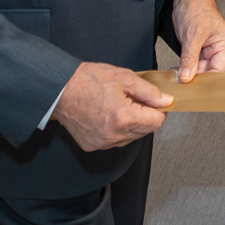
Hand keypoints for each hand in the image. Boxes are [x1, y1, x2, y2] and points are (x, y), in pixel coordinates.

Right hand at [52, 61, 171, 151]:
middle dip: (144, 116)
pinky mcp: (92, 146)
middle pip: (144, 131)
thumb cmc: (87, 80)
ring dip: (130, 124)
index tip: (154, 102)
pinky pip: (114, 141)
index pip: (156, 122)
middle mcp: (114, 135)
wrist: (60, 89)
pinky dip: (115, 130)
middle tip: (132, 100)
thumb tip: (165, 101)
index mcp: (124, 118)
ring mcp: (102, 143)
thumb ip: (149, 92)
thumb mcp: (124, 78)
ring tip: (116, 106)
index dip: (159, 110)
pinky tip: (106, 115)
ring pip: (130, 137)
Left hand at [170, 0, 224, 82]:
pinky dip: (184, 67)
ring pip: (198, 68)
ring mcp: (206, 48)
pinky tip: (176, 71)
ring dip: (187, 73)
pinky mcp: (195, 47)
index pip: (219, 69)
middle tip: (183, 83)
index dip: (208, 80)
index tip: (196, 88)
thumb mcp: (192, 35)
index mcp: (224, 43)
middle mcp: (217, 47)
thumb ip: (190, 58)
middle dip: (195, 77)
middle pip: (208, 70)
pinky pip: (191, 62)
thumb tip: (187, 76)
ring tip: (177, 77)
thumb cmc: (197, 7)